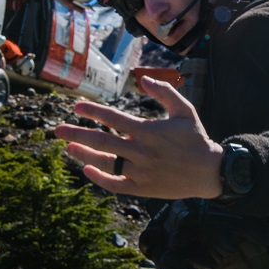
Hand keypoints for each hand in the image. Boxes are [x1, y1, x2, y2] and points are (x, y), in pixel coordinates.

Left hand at [54, 76, 224, 199]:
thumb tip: (142, 79)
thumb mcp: (185, 110)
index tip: (76, 106)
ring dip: (83, 155)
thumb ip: (165, 92)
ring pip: (104, 162)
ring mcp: (140, 171)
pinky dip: (99, 178)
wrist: (210, 172)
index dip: (93, 111)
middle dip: (76, 134)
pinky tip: (87, 169)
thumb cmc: (197, 139)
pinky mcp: (142, 188)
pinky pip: (115, 184)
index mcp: (149, 130)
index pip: (113, 118)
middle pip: (101, 141)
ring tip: (68, 148)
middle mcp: (141, 151)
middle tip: (57, 130)